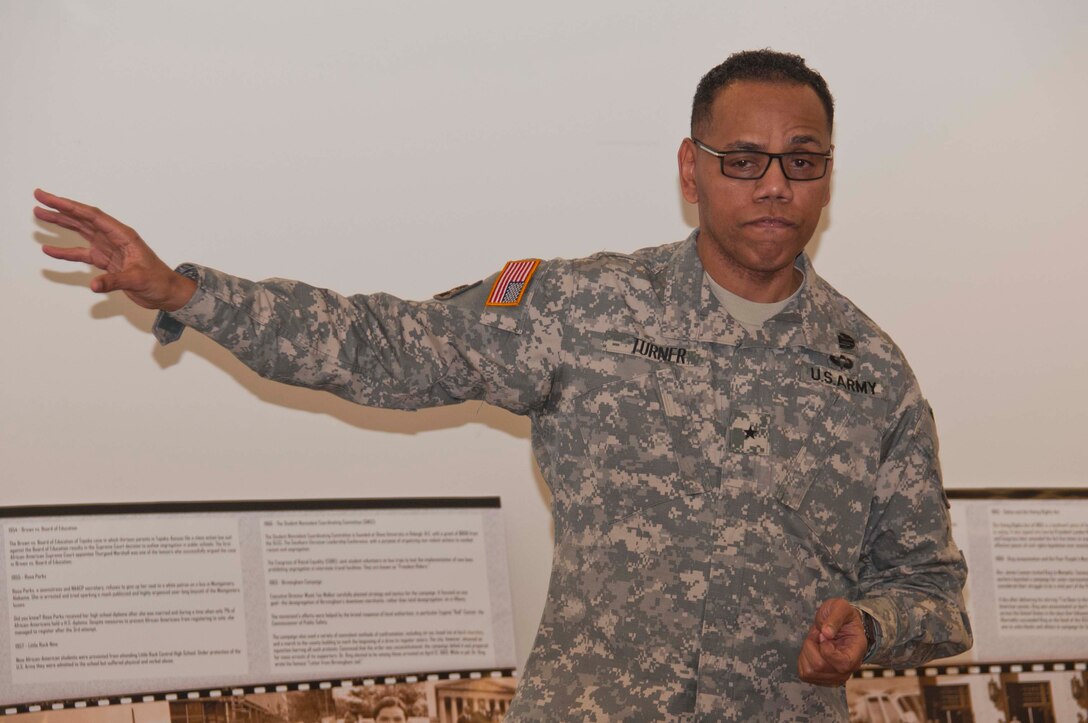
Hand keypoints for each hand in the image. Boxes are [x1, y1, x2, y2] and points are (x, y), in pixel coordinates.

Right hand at [34, 188, 195, 310]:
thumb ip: (115, 281)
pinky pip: (82, 254)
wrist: (167, 293)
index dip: (70, 206)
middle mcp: (114, 238)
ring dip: (61, 224)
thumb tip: (93, 285)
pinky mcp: (106, 262)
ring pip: (80, 232)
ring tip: (40, 215)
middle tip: (39, 198)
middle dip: (60, 208)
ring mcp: (109, 249)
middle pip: (83, 219)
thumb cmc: (159, 281)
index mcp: (123, 235)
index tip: (50, 198)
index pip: (92, 216)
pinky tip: (50, 250)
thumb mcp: (138, 280)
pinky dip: (66, 252)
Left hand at [797, 597, 867, 685]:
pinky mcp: (823, 677)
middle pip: (820, 667)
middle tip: (818, 634)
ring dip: (807, 653)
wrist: (842, 624)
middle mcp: (848, 668)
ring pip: (810, 672)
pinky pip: (805, 673)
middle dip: (812, 646)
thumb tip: (826, 633)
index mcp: (856, 651)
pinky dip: (803, 659)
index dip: (827, 651)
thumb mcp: (841, 607)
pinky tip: (812, 649)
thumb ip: (835, 618)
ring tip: (816, 641)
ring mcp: (836, 675)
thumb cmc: (843, 615)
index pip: (843, 664)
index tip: (823, 635)